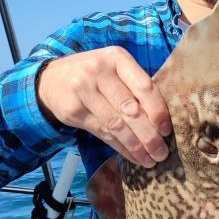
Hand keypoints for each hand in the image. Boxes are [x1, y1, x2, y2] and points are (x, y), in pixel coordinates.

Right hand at [36, 46, 171, 167]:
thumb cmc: (94, 75)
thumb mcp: (115, 70)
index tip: (167, 131)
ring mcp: (83, 90)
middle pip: (130, 109)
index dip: (157, 111)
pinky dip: (120, 148)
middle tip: (161, 153)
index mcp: (116, 58)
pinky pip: (102, 133)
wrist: (51, 79)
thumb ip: (135, 87)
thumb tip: (162, 122)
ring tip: (150, 160)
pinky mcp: (73, 111)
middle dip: (149, 135)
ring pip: (116, 125)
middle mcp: (99, 71)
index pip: (143, 86)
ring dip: (135, 146)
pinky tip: (133, 156)